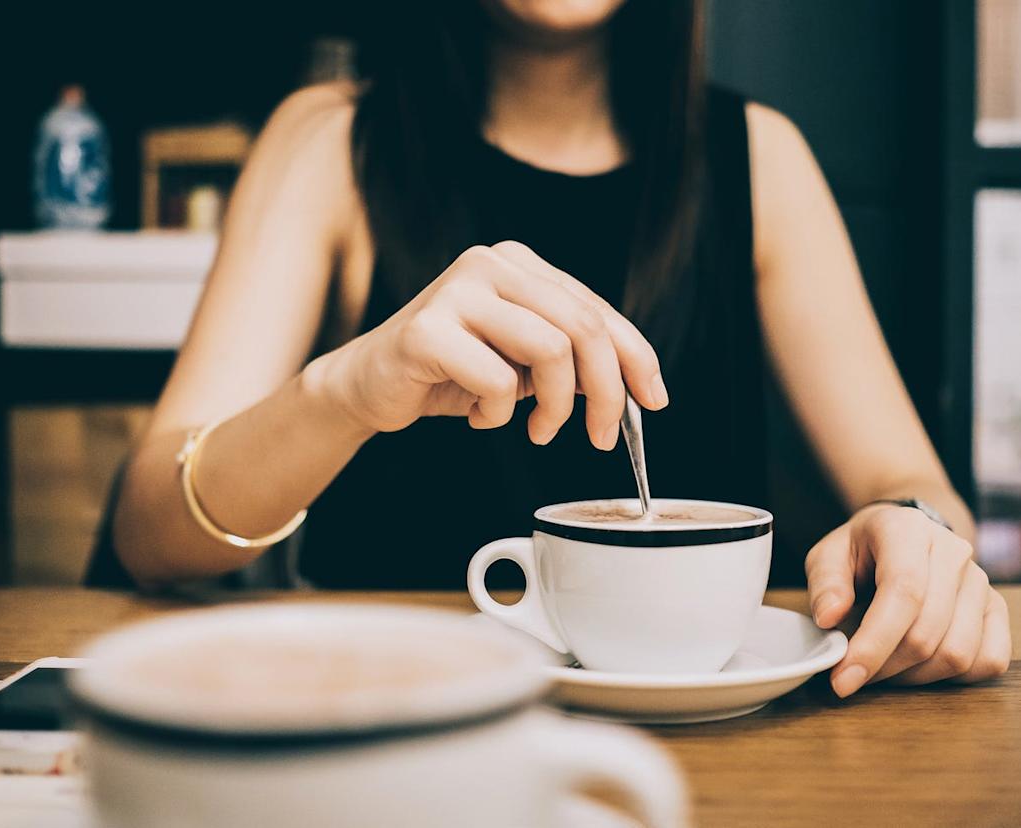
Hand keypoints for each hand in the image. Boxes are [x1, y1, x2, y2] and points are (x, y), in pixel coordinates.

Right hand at [305, 240, 667, 448]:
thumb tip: (636, 389)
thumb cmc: (450, 373)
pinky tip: (476, 416)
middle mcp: (491, 263)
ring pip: (550, 349)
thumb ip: (573, 362)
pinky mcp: (427, 328)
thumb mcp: (523, 364)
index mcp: (519, 264)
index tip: (652, 401)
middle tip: (600, 436)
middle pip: (583, 327)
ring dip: (553, 407)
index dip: (636, 357)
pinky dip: (497, 414)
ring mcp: (457, 290)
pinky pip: (496, 381)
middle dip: (604, 391)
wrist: (368, 385)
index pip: (596, 309)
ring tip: (535, 429)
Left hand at [805, 504, 1011, 696]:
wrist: (904, 537)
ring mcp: (981, 581)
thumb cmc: (862, 550)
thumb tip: (829, 618)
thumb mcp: (828, 556)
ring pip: (958, 653)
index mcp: (908, 530)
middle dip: (885, 667)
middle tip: (854, 674)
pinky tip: (920, 667)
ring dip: (915, 676)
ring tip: (884, 668)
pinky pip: (989, 661)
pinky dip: (952, 678)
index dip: (874, 643)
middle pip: (927, 631)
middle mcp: (953, 552)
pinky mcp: (997, 609)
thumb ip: (825, 584)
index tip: (845, 678)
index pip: (903, 592)